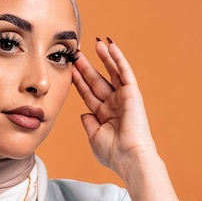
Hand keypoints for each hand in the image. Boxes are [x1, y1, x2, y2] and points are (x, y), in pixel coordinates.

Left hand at [73, 38, 190, 200]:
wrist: (129, 157)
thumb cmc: (113, 153)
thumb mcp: (94, 137)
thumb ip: (88, 123)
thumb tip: (83, 113)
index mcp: (103, 115)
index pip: (88, 93)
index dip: (78, 80)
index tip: (68, 68)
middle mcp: (113, 104)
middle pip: (97, 80)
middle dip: (86, 66)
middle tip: (76, 52)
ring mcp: (123, 98)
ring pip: (112, 73)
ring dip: (104, 58)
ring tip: (95, 43)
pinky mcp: (133, 94)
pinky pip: (125, 72)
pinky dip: (118, 59)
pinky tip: (111, 47)